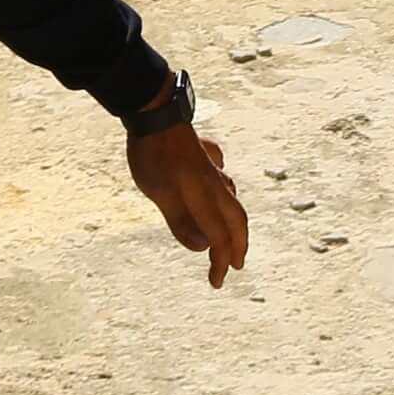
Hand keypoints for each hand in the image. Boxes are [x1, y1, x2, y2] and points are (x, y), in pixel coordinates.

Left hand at [130, 123, 248, 287]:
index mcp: (205, 198)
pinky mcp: (202, 156)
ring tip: (229, 233)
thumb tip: (200, 247)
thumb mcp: (161, 194)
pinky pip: (219, 175)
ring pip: (231, 199)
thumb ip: (181, 222)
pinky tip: (220, 184)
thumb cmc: (154, 156)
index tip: (216, 281)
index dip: (220, 262)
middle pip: (236, 221)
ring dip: (233, 221)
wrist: (155, 113)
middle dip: (238, 246)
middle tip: (235, 265)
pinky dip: (223, 187)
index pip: (220, 238)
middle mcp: (214, 186)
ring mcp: (210, 169)